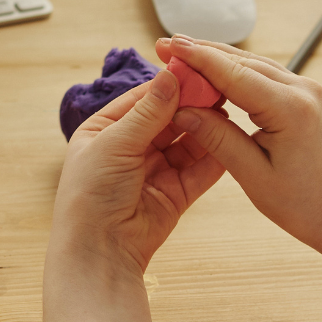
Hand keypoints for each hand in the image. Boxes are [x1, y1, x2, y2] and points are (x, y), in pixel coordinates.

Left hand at [51, 66, 227, 276]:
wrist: (99, 251)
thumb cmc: (90, 195)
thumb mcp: (114, 144)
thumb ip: (147, 112)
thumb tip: (170, 77)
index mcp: (105, 130)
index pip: (142, 99)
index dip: (169, 86)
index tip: (195, 70)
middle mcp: (130, 148)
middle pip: (168, 118)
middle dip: (192, 104)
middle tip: (218, 88)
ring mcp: (155, 170)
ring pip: (187, 141)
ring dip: (205, 127)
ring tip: (228, 109)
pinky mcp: (176, 193)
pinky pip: (199, 170)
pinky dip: (215, 155)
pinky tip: (231, 139)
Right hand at [157, 36, 321, 262]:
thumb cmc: (303, 204)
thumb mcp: (253, 175)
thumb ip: (217, 138)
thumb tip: (182, 110)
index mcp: (290, 110)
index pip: (234, 74)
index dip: (198, 58)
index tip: (167, 45)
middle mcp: (302, 91)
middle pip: (242, 62)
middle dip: (202, 52)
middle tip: (163, 45)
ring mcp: (306, 90)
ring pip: (253, 64)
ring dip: (217, 59)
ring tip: (180, 52)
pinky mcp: (303, 97)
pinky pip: (263, 76)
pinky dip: (234, 72)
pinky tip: (212, 71)